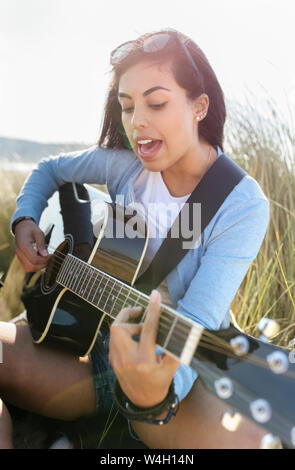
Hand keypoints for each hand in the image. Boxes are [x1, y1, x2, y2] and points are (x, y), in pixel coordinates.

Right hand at [14, 219, 49, 271]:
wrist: (22, 227)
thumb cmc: (31, 229)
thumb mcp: (38, 233)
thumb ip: (41, 244)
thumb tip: (45, 255)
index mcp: (23, 245)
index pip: (34, 259)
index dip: (45, 259)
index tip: (52, 255)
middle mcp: (19, 252)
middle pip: (31, 267)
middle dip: (42, 265)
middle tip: (50, 258)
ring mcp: (19, 256)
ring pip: (29, 268)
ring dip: (39, 267)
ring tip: (46, 259)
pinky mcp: (21, 258)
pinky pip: (27, 266)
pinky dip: (35, 266)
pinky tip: (41, 259)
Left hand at [109, 290, 179, 407]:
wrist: (143, 402)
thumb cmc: (159, 383)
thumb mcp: (171, 368)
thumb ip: (174, 348)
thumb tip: (177, 326)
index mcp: (144, 361)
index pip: (147, 330)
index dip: (152, 311)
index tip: (155, 296)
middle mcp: (127, 359)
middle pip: (118, 328)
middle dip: (128, 315)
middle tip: (141, 313)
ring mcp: (116, 360)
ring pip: (113, 332)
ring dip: (126, 324)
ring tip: (139, 325)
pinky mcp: (112, 360)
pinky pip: (113, 339)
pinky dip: (123, 333)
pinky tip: (134, 335)